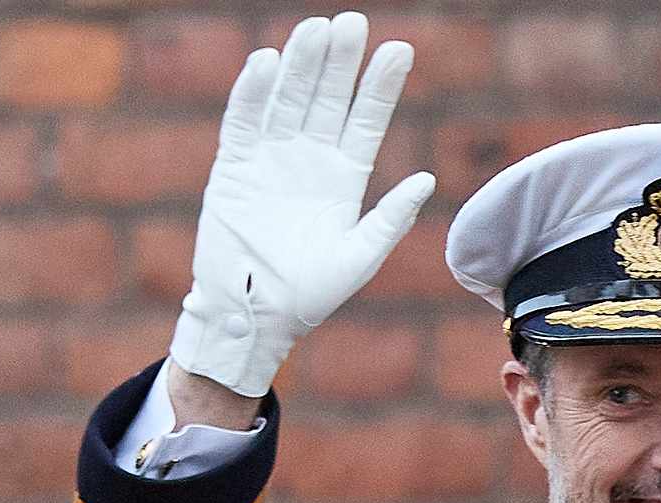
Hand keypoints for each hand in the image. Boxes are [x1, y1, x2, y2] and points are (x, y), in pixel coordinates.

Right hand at [169, 12, 434, 397]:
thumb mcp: (360, 257)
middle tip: (354, 22)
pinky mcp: (233, 168)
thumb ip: (390, 218)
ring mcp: (270, 159)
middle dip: (340, 62)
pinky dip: (253, 94)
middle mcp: (308, 159)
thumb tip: (428, 179)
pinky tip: (267, 62)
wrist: (255, 316)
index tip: (400, 50)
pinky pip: (243, 122)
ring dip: (300, 66)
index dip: (380, 86)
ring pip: (287, 100)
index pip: (365, 120)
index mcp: (343, 177)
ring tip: (317, 29)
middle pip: (327, 99)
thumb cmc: (311, 294)